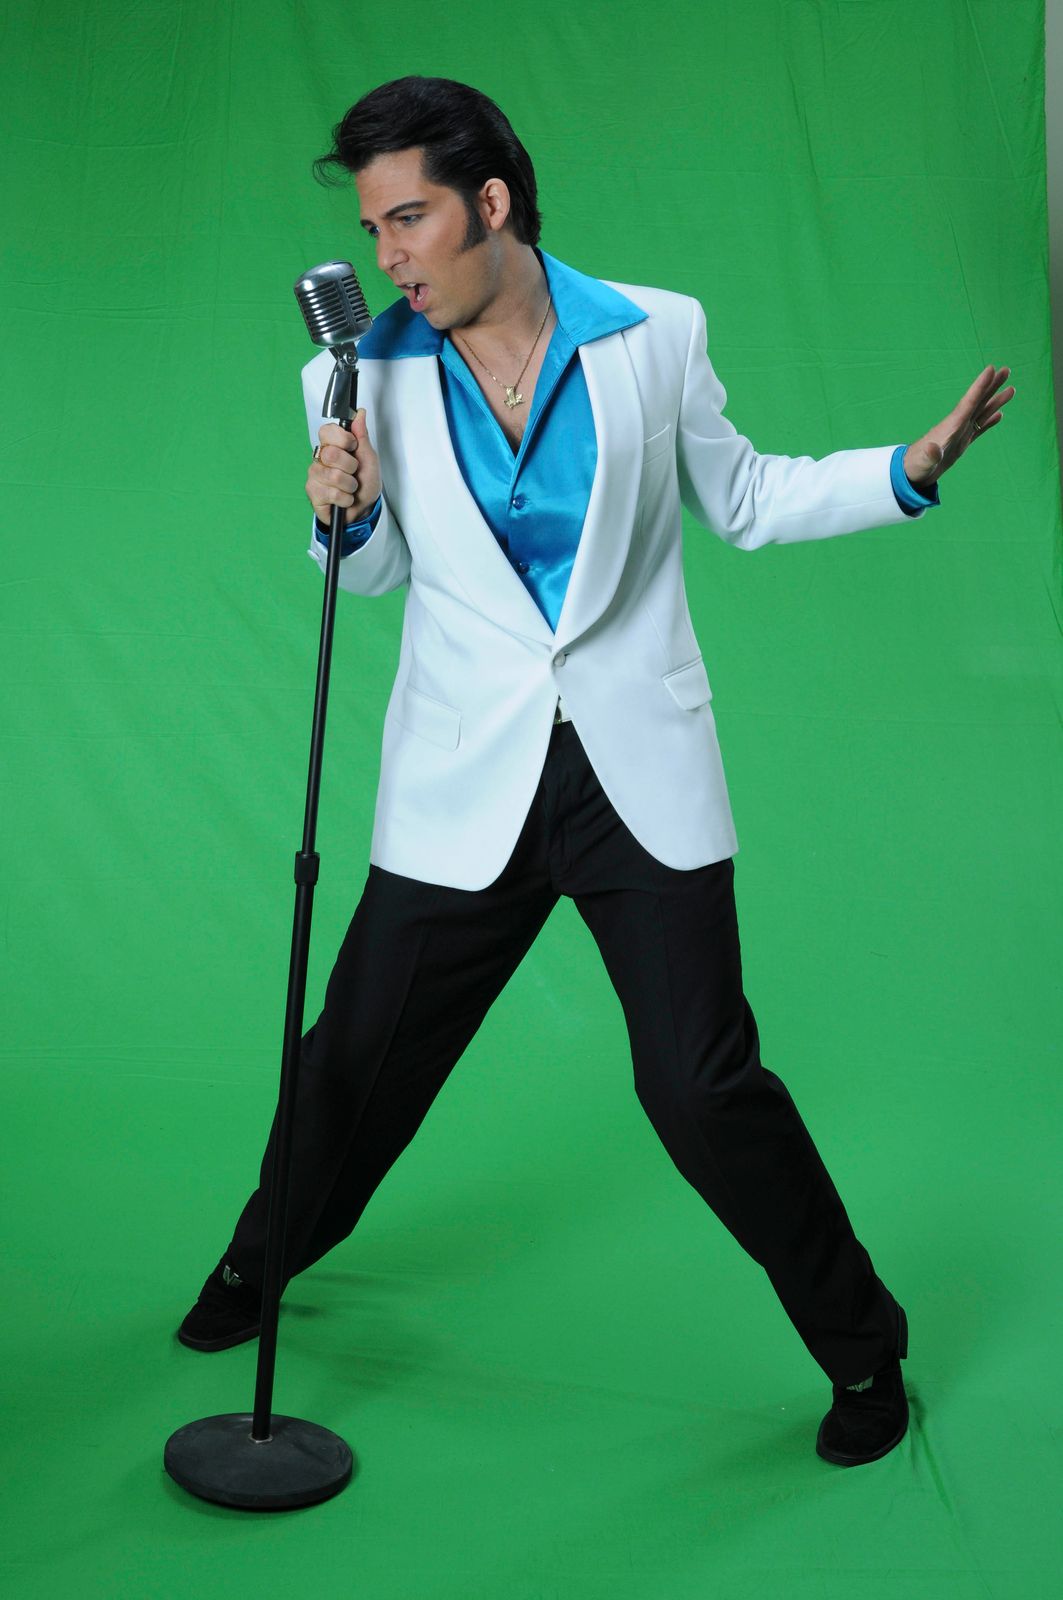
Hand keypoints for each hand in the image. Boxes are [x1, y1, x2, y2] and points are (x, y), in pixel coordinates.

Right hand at [306, 409, 381, 524]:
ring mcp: (314, 475)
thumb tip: (359, 413)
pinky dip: (345, 499)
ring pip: (333, 476)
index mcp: (332, 445)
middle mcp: (320, 458)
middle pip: (331, 454)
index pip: (327, 431)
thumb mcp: (369, 458)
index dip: (343, 440)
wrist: (363, 509)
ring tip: (350, 488)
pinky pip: (332, 493)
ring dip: (350, 485)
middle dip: (350, 466)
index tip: (353, 448)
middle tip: (353, 472)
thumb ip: (362, 436)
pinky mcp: (312, 492)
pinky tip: (344, 499)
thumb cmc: (364, 483)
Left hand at [903, 365, 1014, 490]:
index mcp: (951, 426)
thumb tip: (933, 448)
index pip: (969, 402)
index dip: (980, 386)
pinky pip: (979, 428)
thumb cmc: (915, 467)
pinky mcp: (961, 443)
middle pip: (978, 401)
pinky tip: (999, 415)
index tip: (992, 368)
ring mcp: (960, 433)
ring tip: (1011, 389)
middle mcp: (957, 425)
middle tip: (1006, 370)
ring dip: (995, 401)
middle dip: (992, 386)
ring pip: (982, 412)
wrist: (910, 473)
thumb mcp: (923, 462)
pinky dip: (989, 421)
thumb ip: (930, 455)